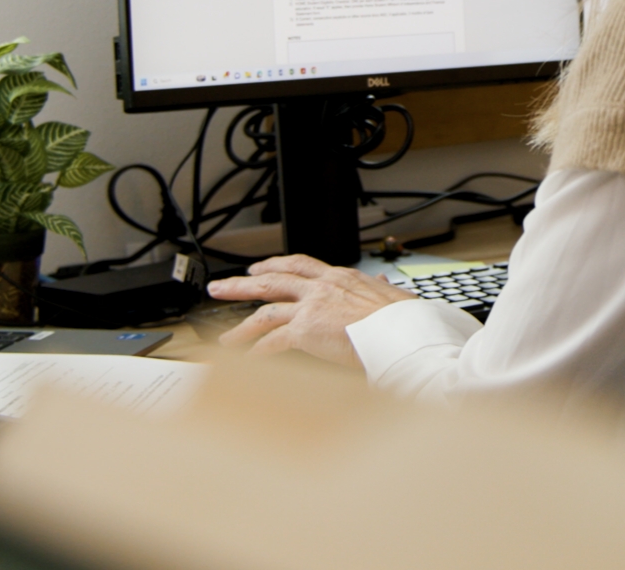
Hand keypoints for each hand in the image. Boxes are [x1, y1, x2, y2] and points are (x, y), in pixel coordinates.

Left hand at [205, 254, 415, 367]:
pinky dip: (258, 352)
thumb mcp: (393, 297)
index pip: (301, 265)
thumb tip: (383, 284)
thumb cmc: (403, 321)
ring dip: (242, 325)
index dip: (277, 265)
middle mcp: (322, 286)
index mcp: (341, 277)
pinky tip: (248, 360)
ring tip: (225, 337)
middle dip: (242, 283)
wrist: (402, 333)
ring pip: (265, 310)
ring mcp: (312, 307)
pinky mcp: (306, 330)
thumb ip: (381, 290)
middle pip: (272, 279)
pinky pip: (273, 341)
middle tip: (221, 287)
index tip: (262, 267)